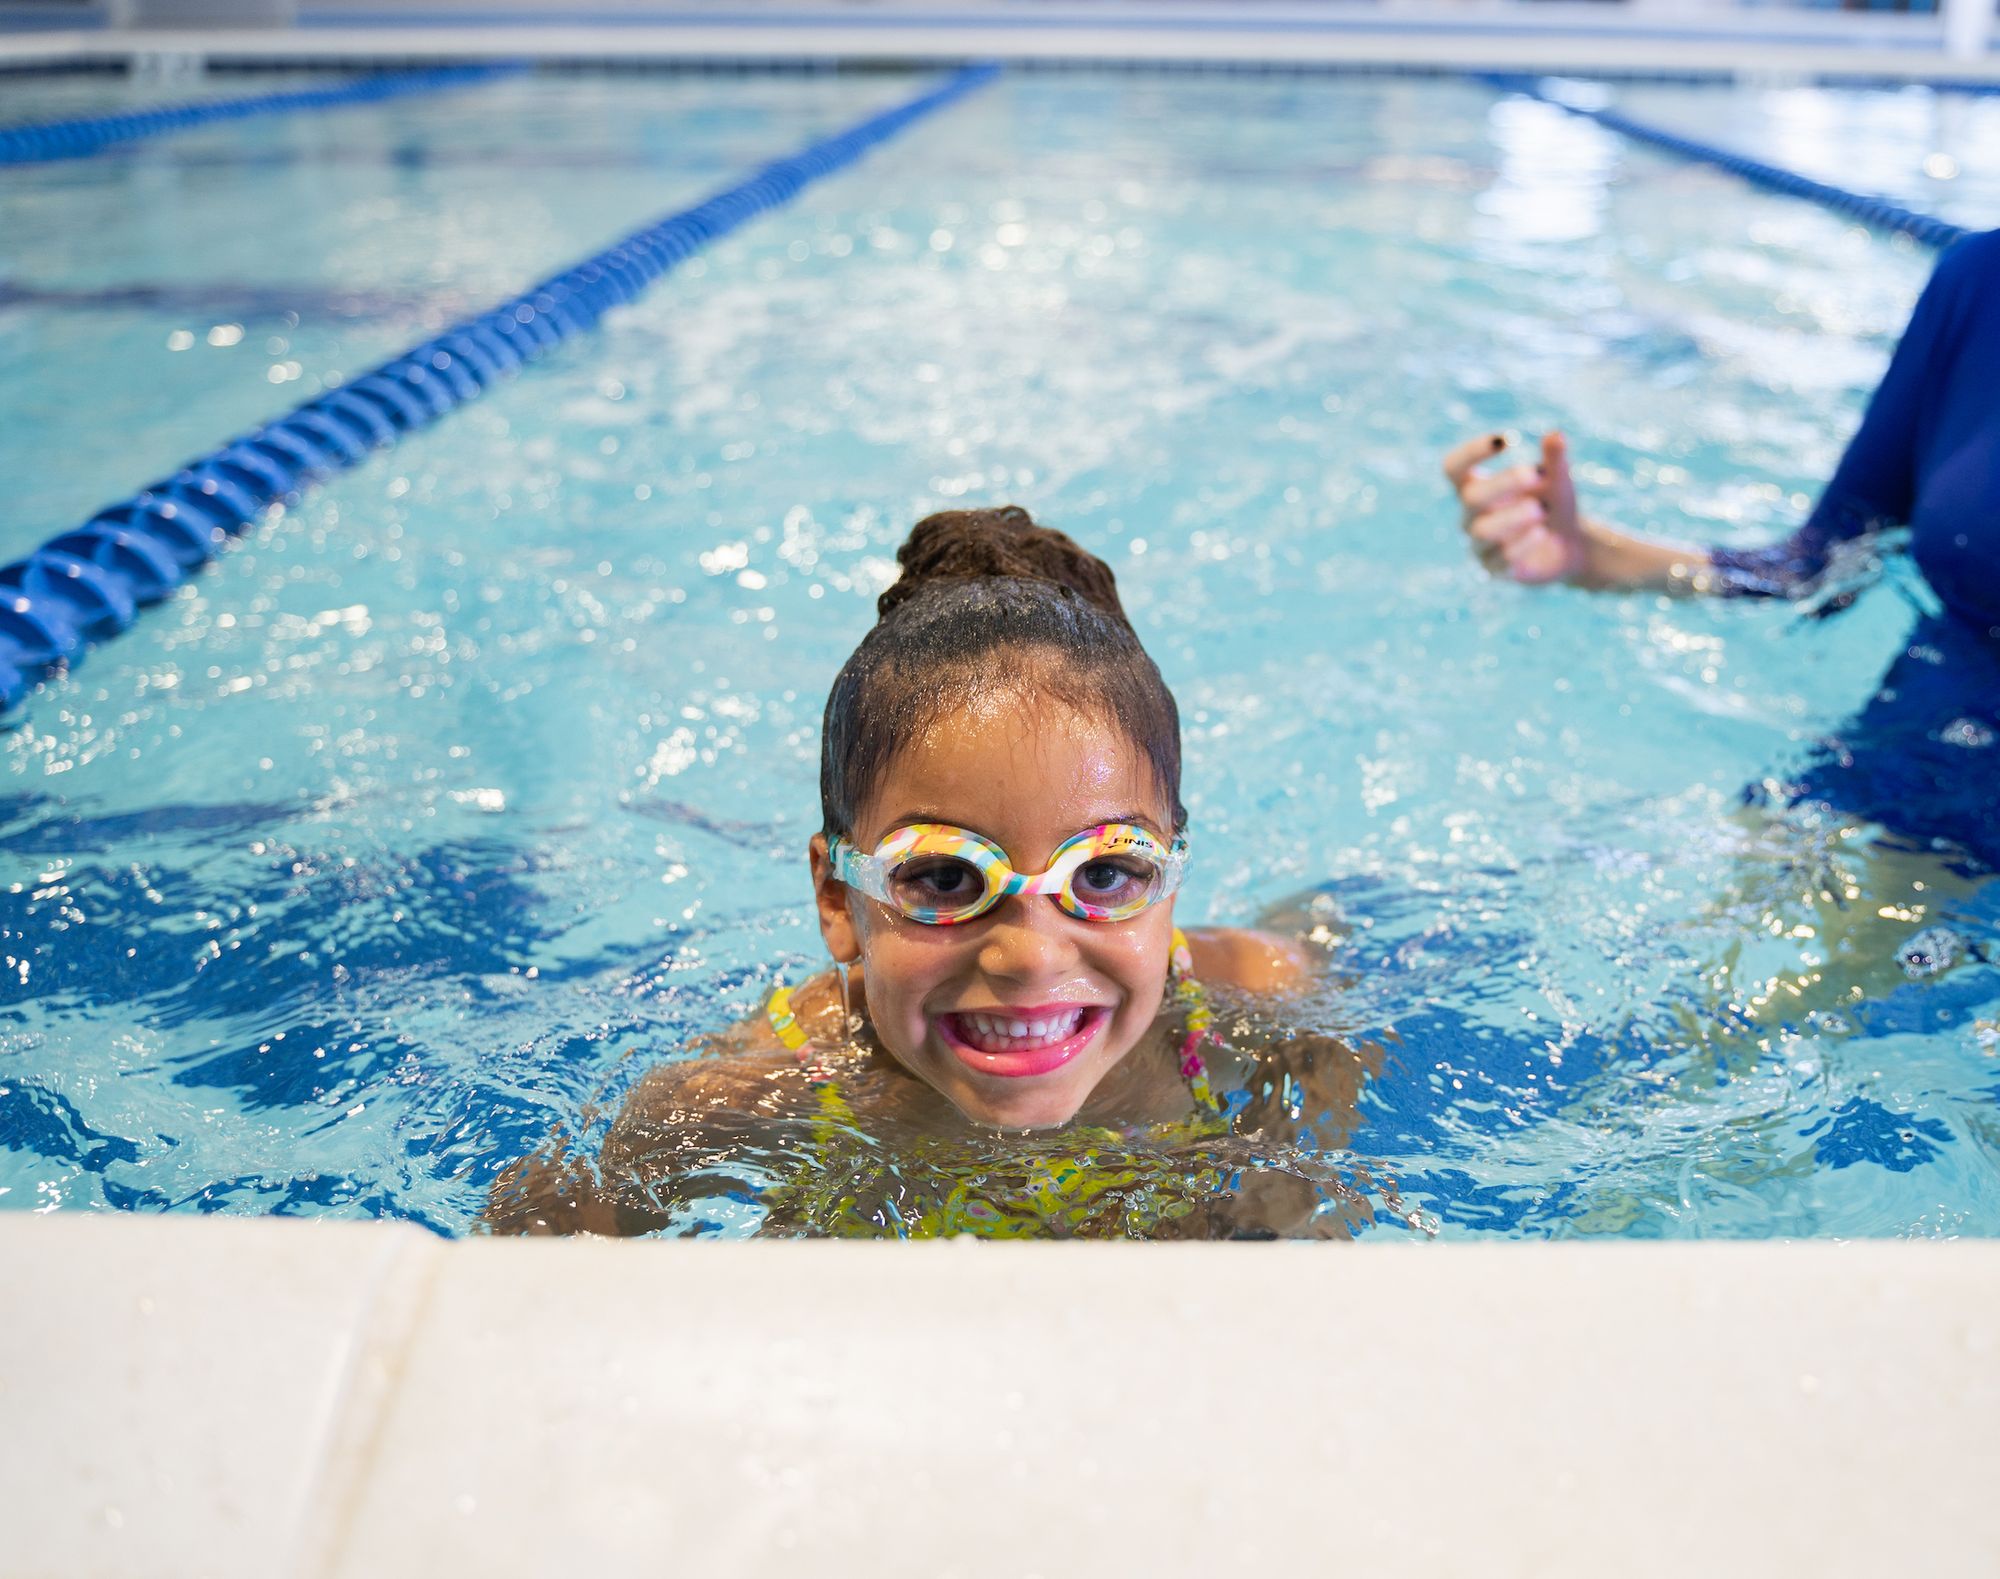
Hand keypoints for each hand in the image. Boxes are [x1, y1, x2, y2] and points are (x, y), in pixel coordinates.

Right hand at [1442, 430, 1589, 585]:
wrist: (1569, 546)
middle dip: (1503, 484)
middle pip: (1471, 497)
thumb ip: (1554, 459)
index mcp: (1476, 487)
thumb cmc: (1554, 505)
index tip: (1506, 440)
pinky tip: (1541, 533)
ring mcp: (1480, 544)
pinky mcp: (1495, 569)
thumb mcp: (1558, 480)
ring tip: (1541, 510)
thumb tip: (1556, 434)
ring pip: (1483, 531)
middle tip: (1536, 473)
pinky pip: (1501, 558)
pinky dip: (1522, 544)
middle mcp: (1471, 515)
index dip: (1471, 453)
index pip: (1454, 468)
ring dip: (1513, 517)